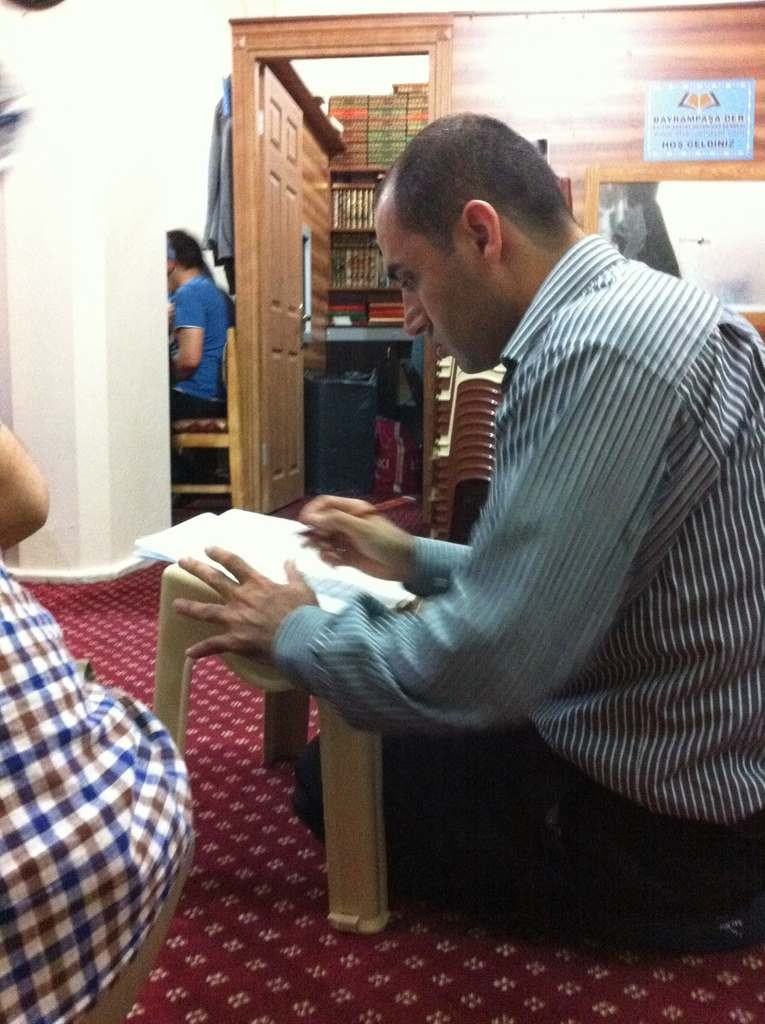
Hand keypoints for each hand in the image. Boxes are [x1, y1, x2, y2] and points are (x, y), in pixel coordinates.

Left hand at [172, 546, 317, 660]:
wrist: (302, 638)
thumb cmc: (304, 613)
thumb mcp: (302, 588)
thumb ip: (293, 574)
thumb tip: (290, 560)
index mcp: (257, 584)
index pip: (234, 563)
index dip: (220, 554)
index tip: (208, 548)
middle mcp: (242, 598)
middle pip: (214, 579)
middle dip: (196, 569)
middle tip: (182, 561)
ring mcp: (236, 619)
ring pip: (206, 611)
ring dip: (189, 608)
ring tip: (175, 605)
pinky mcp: (235, 640)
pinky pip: (214, 645)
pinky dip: (201, 650)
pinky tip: (189, 653)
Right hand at [300, 495, 414, 581]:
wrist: (404, 564)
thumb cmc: (386, 541)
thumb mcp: (360, 528)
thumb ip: (335, 520)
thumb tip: (310, 517)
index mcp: (351, 509)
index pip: (325, 504)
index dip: (312, 511)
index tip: (304, 523)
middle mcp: (347, 523)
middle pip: (321, 523)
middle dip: (315, 533)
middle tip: (314, 544)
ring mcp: (346, 540)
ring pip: (323, 541)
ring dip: (321, 548)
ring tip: (328, 555)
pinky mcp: (348, 556)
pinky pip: (330, 555)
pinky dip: (329, 559)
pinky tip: (335, 563)